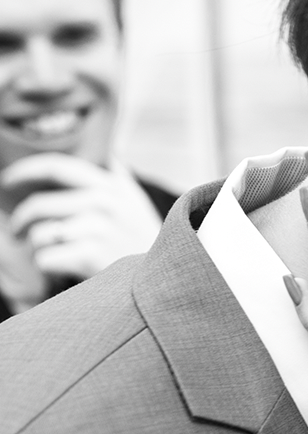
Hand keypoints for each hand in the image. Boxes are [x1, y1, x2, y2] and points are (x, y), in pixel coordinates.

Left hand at [1, 154, 164, 280]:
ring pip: (39, 234)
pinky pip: (45, 258)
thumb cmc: (145, 242)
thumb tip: (108, 154)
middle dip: (20, 222)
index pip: (57, 166)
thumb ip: (119, 178)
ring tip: (55, 255)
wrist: (166, 278)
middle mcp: (105, 202)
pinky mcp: (90, 254)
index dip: (25, 170)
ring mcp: (98, 227)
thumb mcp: (137, 203)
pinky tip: (67, 269)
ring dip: (39, 248)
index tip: (8, 179)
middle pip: (39, 205)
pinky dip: (49, 268)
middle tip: (17, 232)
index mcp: (112, 185)